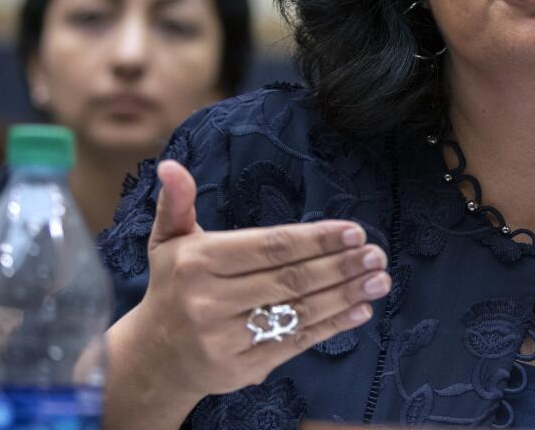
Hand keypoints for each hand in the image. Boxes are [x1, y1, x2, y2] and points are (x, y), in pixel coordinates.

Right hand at [105, 160, 388, 425]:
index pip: (270, 247)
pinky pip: (295, 342)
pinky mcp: (241, 368)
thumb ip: (178, 203)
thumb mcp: (168, 242)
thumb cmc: (173, 287)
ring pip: (297, 312)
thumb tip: (171, 166)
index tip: (354, 232)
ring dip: (346, 295)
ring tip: (380, 280)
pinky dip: (332, 326)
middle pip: (289, 280)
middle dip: (339, 266)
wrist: (154, 358)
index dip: (315, 240)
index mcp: (197, 263)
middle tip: (376, 254)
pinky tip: (361, 311)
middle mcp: (208, 302)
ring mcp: (225, 339)